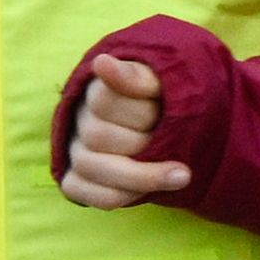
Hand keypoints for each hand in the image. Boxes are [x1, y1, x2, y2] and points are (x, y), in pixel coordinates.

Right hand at [59, 55, 191, 209]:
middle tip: (173, 139)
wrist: (169, 125)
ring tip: (183, 176)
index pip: (103, 100)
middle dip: (144, 142)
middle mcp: (79, 122)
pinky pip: (85, 194)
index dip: (141, 111)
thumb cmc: (163, 100)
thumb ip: (137, 76)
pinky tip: (151, 193)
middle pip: (98, 137)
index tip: (165, 110)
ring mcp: (75, 152)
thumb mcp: (159, 82)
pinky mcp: (77, 180)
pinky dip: (120, 196)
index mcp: (96, 91)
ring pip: (92, 168)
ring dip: (143, 177)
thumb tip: (102, 63)